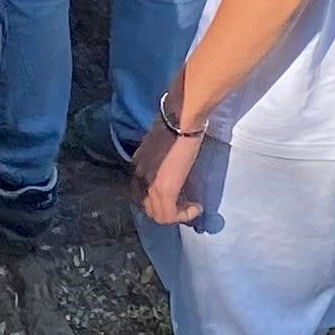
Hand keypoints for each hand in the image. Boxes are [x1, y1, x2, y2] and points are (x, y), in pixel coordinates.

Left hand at [132, 111, 210, 226]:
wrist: (180, 119)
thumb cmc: (175, 123)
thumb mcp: (160, 142)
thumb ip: (160, 157)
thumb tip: (172, 163)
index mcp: (138, 164)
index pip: (139, 193)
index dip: (155, 201)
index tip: (174, 199)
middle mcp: (139, 177)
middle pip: (147, 207)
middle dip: (165, 211)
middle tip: (184, 206)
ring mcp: (150, 185)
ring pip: (158, 215)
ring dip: (176, 215)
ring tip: (191, 208)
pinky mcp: (165, 190)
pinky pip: (170, 216)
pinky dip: (184, 216)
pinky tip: (196, 208)